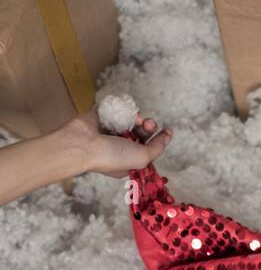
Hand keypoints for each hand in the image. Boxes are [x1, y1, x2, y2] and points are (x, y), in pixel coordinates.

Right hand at [57, 108, 172, 177]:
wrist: (83, 144)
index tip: (167, 130)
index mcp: (129, 161)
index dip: (159, 139)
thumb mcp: (143, 158)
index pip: (148, 149)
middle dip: (148, 127)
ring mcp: (109, 132)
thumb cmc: (111, 156)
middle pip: (141, 133)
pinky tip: (126, 110)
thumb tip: (169, 135)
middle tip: (149, 123)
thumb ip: (158, 147)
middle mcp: (120, 147)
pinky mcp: (100, 117)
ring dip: (137, 118)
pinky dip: (122, 108)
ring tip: (138, 118)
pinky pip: (115, 109)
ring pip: (129, 120)